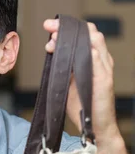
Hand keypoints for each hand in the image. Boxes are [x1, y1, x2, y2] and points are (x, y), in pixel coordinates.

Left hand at [43, 19, 120, 148]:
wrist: (95, 127)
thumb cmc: (83, 106)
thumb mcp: (70, 82)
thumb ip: (65, 66)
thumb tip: (53, 51)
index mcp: (94, 59)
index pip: (84, 34)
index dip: (67, 27)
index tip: (49, 26)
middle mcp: (101, 60)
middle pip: (89, 32)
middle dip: (67, 28)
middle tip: (49, 28)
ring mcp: (104, 68)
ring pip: (94, 40)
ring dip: (71, 37)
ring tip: (54, 41)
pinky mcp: (104, 79)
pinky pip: (96, 58)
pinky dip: (83, 50)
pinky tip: (68, 50)